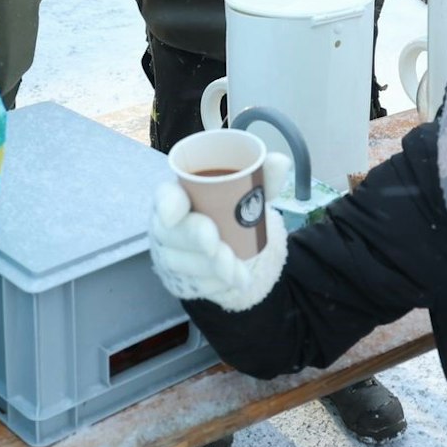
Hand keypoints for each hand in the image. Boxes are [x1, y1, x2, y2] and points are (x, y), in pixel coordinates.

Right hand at [148, 152, 290, 311]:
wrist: (220, 245)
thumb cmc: (226, 210)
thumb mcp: (246, 193)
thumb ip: (262, 178)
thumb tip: (280, 161)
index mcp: (178, 195)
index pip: (166, 196)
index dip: (168, 204)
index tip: (174, 215)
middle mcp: (165, 225)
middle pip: (173, 234)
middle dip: (197, 241)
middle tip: (222, 251)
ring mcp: (168, 255)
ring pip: (183, 264)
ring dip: (212, 270)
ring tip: (239, 273)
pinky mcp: (178, 280)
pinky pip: (193, 285)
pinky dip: (216, 286)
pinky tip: (234, 282)